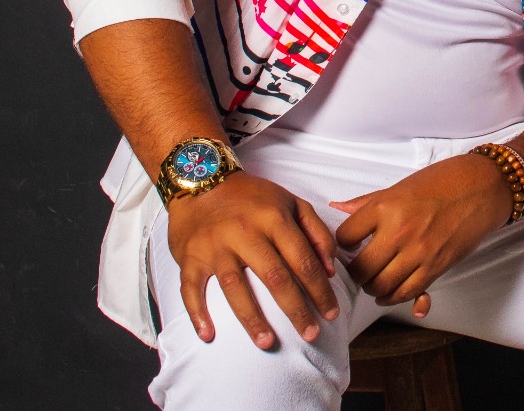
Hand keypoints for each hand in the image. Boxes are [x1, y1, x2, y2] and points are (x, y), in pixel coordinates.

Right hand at [165, 171, 340, 348]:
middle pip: (275, 277)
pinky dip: (198, 313)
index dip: (320, 289)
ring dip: (252, 318)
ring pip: (235, 288)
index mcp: (273, 218)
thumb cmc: (251, 197)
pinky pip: (191, 288)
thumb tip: (330, 269)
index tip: (332, 312)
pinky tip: (208, 335)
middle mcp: (245, 232)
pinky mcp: (191, 257)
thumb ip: (316, 232)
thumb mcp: (291, 202)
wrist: (202, 181)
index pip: (303, 260)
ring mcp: (216, 247)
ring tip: (268, 343)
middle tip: (311, 335)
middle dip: (296, 309)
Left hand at [330, 154, 510, 317]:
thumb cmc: (442, 182)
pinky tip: (390, 293)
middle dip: (357, 273)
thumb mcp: (400, 186)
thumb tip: (337, 209)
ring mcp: (418, 252)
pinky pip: (407, 293)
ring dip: (373, 288)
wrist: (482, 187)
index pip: (345, 237)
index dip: (343, 244)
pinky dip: (394, 298)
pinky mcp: (436, 267)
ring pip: (381, 287)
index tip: (350, 244)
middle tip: (360, 268)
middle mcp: (399, 231)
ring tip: (375, 281)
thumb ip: (367, 202)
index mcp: (385, 206)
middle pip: (361, 269)